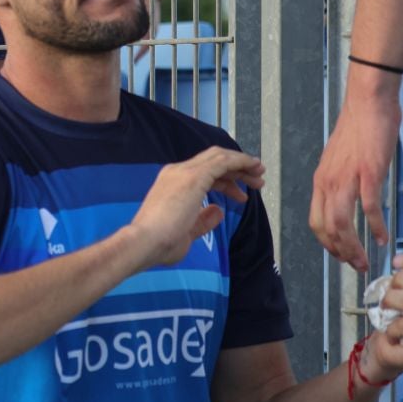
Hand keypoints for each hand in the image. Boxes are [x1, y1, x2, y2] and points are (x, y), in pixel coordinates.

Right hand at [126, 146, 265, 269]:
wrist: (143, 242)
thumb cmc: (159, 243)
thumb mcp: (186, 231)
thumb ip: (203, 220)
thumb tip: (218, 211)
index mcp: (171, 183)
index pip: (203, 173)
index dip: (226, 180)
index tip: (241, 192)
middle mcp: (176, 172)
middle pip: (213, 160)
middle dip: (237, 168)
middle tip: (256, 180)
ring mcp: (184, 173)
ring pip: (219, 158)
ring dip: (242, 165)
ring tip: (259, 176)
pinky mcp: (193, 177)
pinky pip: (222, 162)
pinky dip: (240, 162)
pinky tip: (252, 168)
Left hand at [309, 91, 400, 271]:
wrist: (368, 104)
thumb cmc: (358, 130)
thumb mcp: (340, 160)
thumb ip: (341, 181)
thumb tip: (347, 199)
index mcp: (321, 181)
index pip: (315, 221)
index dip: (327, 243)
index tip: (341, 256)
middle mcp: (328, 182)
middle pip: (326, 228)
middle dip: (340, 252)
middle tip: (356, 266)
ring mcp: (347, 178)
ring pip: (342, 223)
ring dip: (353, 247)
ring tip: (365, 261)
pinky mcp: (369, 173)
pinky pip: (368, 208)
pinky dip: (374, 227)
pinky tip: (382, 238)